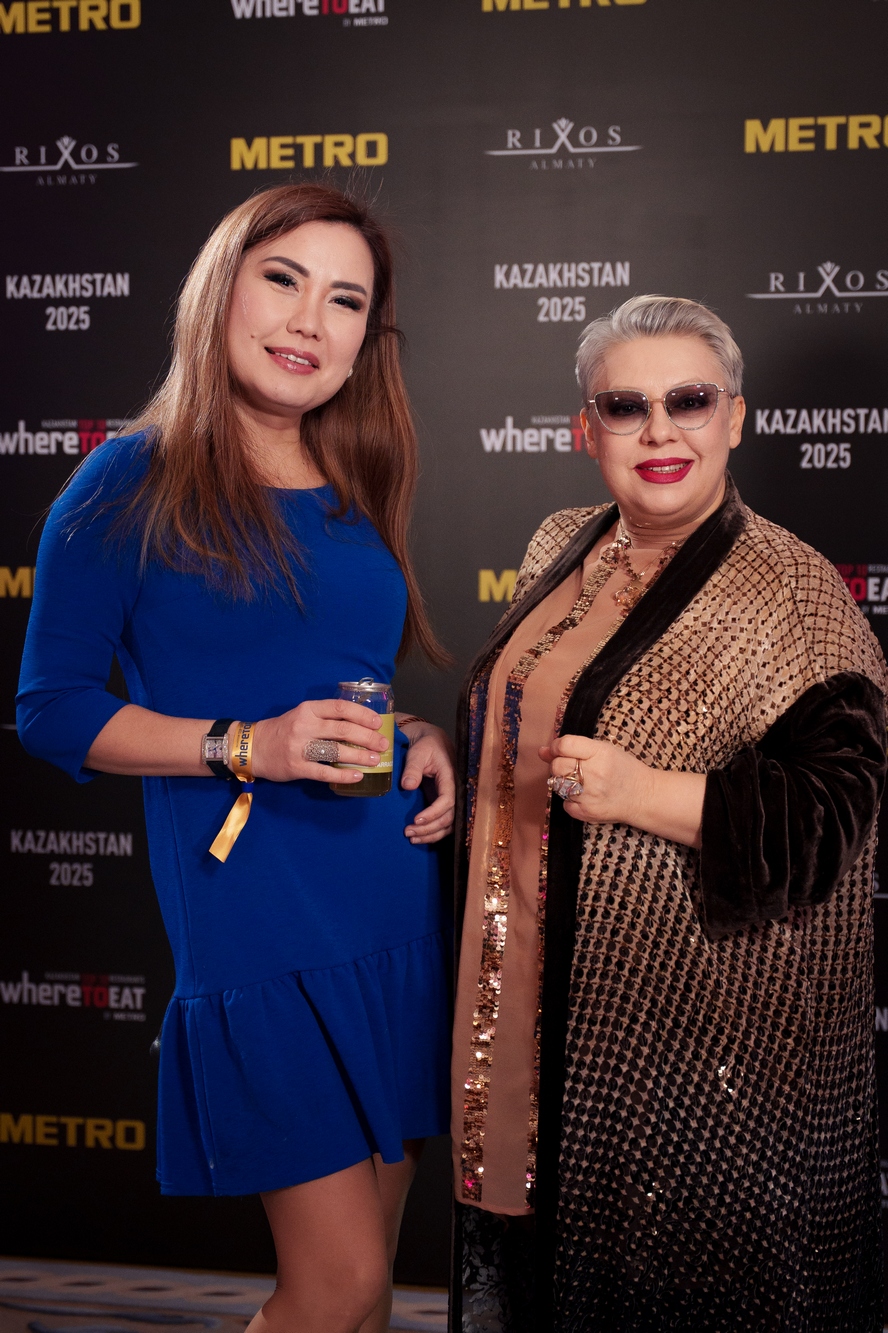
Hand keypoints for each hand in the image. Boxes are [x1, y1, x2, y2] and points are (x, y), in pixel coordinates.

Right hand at [251, 699, 388, 785]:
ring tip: (375, 760)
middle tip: (383, 744)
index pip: (340, 708)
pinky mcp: (296, 767)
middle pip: (342, 729)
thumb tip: (359, 724)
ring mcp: (299, 747)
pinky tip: (357, 776)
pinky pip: (324, 771)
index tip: (378, 722)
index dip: (362, 714)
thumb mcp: (302, 715)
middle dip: (367, 737)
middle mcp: (304, 725)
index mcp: (308, 710)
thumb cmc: (284, 730)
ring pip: (335, 750)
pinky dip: (343, 774)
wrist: (253, 747)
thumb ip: (325, 717)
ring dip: (359, 756)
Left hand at [399, 719, 455, 844]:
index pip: (447, 801)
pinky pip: (443, 823)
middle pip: (448, 817)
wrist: (432, 742)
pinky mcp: (442, 803)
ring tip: (412, 838)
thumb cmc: (426, 746)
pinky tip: (418, 837)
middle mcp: (454, 791)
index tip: (416, 819)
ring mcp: (449, 799)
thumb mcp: (418, 752)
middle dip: (429, 828)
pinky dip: (433, 832)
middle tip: (408, 832)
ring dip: (431, 834)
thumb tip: (408, 786)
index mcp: (450, 778)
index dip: (433, 813)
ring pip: (448, 824)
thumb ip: (413, 768)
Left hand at [541, 736, 652, 825]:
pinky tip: (585, 796)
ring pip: (558, 785)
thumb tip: (542, 751)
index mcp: (601, 753)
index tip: (559, 750)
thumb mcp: (604, 750)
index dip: (556, 747)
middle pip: (557, 766)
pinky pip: (565, 804)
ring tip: (580, 782)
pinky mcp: (587, 812)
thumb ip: (573, 747)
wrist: (643, 796)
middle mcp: (595, 773)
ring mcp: (590, 795)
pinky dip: (571, 800)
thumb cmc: (623, 769)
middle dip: (559, 765)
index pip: (564, 745)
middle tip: (572, 768)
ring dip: (564, 782)